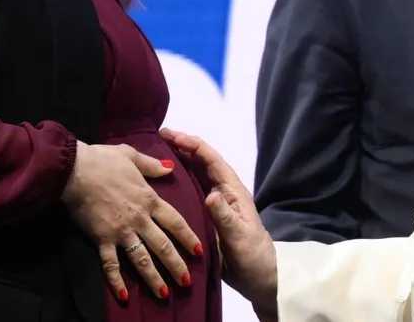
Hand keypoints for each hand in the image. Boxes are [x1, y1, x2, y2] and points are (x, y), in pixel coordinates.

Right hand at [62, 143, 201, 301]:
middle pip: (163, 246)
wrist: (75, 169)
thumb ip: (152, 164)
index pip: (175, 222)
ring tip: (164, 294)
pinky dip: (116, 281)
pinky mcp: (101, 239)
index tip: (198, 251)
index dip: (188, 238)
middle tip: (186, 282)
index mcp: (149, 199)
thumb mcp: (132, 155)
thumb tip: (170, 167)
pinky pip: (111, 264)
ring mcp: (121, 231)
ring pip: (142, 259)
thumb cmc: (103, 160)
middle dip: (176, 265)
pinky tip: (123, 296)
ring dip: (153, 278)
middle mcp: (139, 219)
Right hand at [160, 129, 277, 316]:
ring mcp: (215, 203)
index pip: (211, 160)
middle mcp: (223, 192)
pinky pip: (191, 192)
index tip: (171, 135)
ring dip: (178, 162)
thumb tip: (211, 195)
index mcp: (232, 191)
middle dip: (182, 147)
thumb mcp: (239, 236)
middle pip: (201, 163)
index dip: (192, 144)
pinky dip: (178, 182)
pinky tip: (162, 183)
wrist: (258, 277)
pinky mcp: (207, 216)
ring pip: (195, 176)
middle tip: (157, 138)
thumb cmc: (252, 254)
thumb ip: (225, 216)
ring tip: (155, 154)